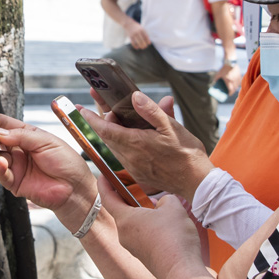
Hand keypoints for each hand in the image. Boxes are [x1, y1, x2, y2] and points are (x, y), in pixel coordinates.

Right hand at [0, 112, 97, 225]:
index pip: (6, 125)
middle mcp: (19, 151)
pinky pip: (2, 175)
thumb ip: (21, 136)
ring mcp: (16, 167)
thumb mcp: (45, 141)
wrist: (75, 187)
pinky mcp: (16, 183)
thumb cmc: (66, 162)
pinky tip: (0, 163)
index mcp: (27, 137)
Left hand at [87, 90, 212, 199]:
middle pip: (108, 137)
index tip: (82, 109)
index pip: (106, 129)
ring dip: (112, 134)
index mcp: (136, 143)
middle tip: (101, 105)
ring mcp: (133, 168)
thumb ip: (152, 111)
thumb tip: (135, 97)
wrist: (196, 181)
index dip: (92, 119)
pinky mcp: (138, 175)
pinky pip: (123, 157)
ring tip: (117, 119)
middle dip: (102, 121)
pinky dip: (122, 145)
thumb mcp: (172, 127)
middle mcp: (130, 157)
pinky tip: (131, 138)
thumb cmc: (187, 153)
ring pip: (115, 147)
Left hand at [109, 191, 208, 278]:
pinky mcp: (144, 257)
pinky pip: (143, 237)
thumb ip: (165, 199)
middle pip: (122, 211)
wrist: (181, 271)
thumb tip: (161, 205)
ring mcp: (133, 248)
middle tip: (141, 188)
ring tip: (162, 209)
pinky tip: (168, 228)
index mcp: (125, 219)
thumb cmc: (174, 237)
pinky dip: (151, 228)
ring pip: (135, 225)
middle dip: (131, 199)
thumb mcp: (173, 207)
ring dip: (144, 215)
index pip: (108, 198)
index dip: (105, 184)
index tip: (103, 176)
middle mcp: (124, 235)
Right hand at [124, 20, 151, 48]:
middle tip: (145, 47)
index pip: (146, 36)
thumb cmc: (136, 27)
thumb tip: (148, 41)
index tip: (149, 44)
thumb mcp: (141, 28)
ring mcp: (134, 34)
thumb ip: (144, 33)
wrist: (128, 24)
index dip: (148, 40)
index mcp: (142, 30)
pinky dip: (135, 46)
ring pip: (138, 42)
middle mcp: (138, 32)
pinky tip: (137, 48)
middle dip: (144, 44)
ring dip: (140, 46)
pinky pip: (133, 42)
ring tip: (142, 48)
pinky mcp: (130, 36)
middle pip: (142, 40)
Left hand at [219, 62, 242, 95]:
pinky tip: (236, 84)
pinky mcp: (239, 75)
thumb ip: (216, 79)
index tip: (229, 94)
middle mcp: (233, 80)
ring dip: (236, 88)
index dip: (230, 93)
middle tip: (231, 92)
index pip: (230, 89)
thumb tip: (214, 82)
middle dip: (233, 91)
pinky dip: (238, 84)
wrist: (230, 62)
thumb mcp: (218, 74)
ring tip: (233, 89)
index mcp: (228, 81)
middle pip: (234, 88)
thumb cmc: (223, 68)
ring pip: (238, 85)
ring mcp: (237, 78)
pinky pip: (239, 81)